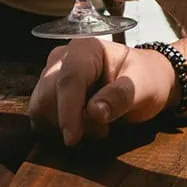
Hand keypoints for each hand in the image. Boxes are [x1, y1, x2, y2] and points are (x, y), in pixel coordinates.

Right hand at [28, 38, 176, 143]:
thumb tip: (93, 112)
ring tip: (97, 126)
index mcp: (86, 47)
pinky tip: (84, 128)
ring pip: (40, 109)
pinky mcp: (48, 94)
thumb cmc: (146, 78)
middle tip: (103, 129)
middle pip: (48, 95)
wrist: (143, 80)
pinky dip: (58, 129)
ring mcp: (52, 75)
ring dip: (65, 126)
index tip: (72, 139)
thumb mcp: (144, 87)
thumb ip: (121, 97)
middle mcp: (62, 58)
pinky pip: (41, 117)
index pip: (68, 79)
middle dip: (70, 120)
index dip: (68, 111)